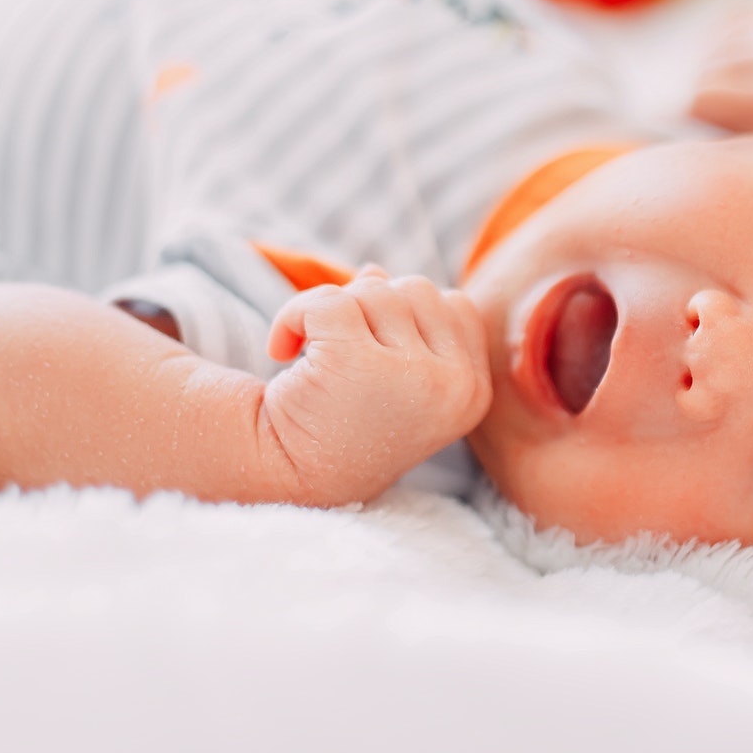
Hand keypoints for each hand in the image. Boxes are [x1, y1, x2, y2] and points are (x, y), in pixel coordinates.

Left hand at [260, 266, 491, 505]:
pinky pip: (328, 300)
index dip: (405, 317)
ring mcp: (411, 374)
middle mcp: (454, 384)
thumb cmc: (342, 428)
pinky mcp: (357, 363)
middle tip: (338, 358)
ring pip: (372, 290)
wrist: (287, 481)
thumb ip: (399, 323)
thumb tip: (373, 271)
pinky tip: (280, 349)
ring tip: (311, 358)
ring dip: (329, 311)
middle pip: (415, 290)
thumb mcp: (390, 376)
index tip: (371, 357)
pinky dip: (293, 314)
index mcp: (472, 390)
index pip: (454, 306)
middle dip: (369, 311)